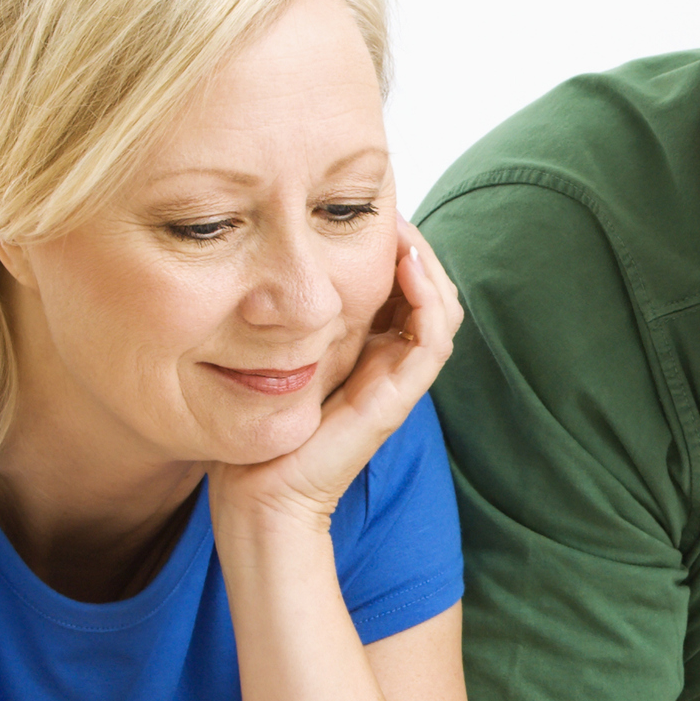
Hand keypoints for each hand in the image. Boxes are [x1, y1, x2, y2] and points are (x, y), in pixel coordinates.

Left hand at [211, 222, 462, 534]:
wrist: (258, 494)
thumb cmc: (258, 430)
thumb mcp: (274, 352)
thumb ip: (290, 317)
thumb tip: (279, 261)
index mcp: (368, 351)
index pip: (402, 286)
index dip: (393, 244)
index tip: (364, 207)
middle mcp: (390, 362)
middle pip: (428, 290)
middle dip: (413, 243)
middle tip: (386, 206)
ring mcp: (398, 380)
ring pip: (441, 307)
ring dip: (427, 262)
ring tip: (399, 228)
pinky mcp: (397, 397)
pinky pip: (433, 338)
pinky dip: (428, 296)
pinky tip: (404, 265)